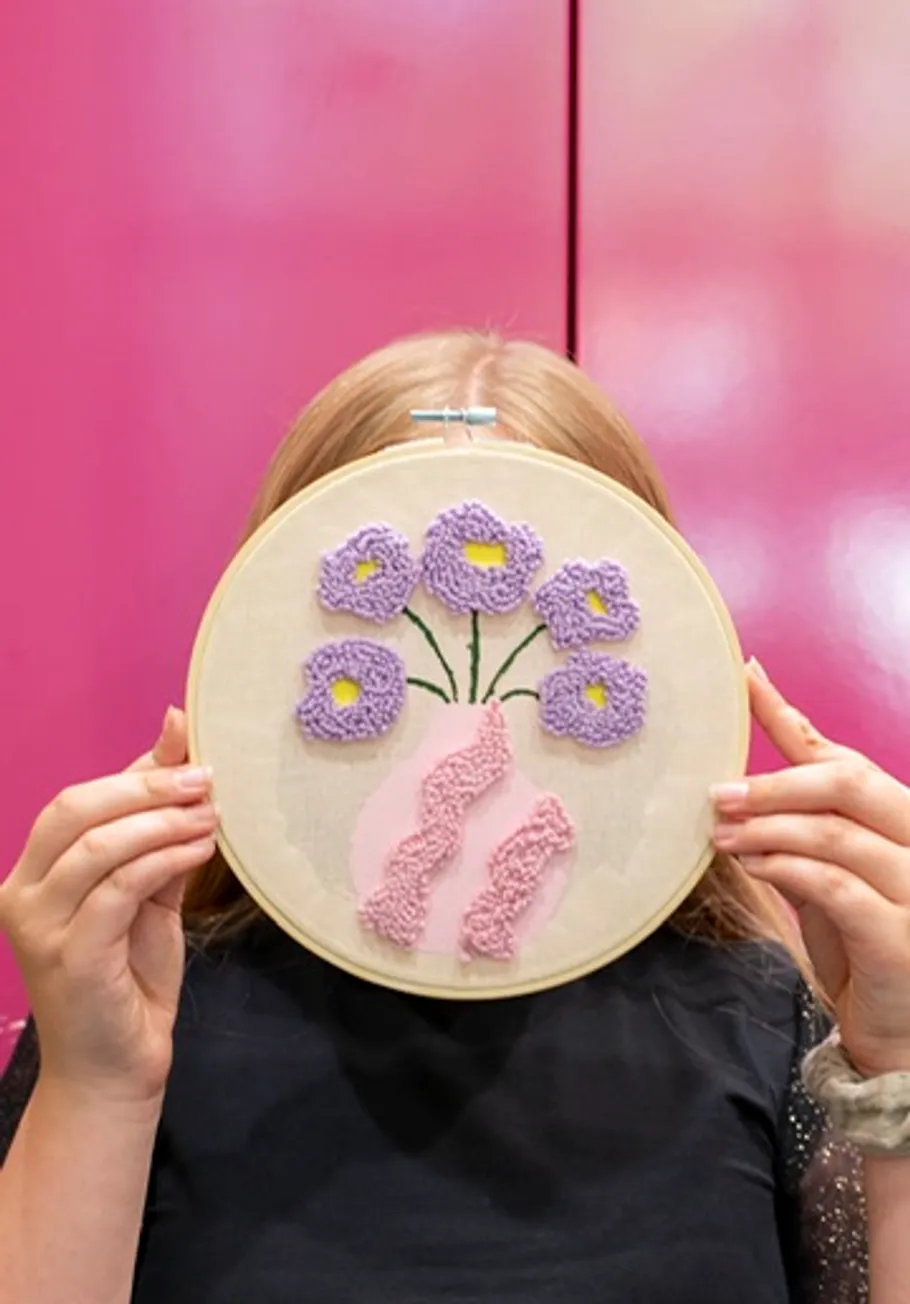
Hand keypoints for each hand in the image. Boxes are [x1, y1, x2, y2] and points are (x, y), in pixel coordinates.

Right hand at [0, 708, 217, 1101]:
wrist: (116, 1065)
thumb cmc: (128, 973)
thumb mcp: (146, 886)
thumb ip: (154, 823)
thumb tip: (176, 733)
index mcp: (32, 872)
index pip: (76, 801)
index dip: (135, 771)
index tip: (191, 749)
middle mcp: (22, 894)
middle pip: (76, 810)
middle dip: (146, 787)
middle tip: (205, 778)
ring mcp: (40, 927)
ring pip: (99, 847)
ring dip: (163, 822)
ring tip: (212, 816)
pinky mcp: (71, 957)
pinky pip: (119, 889)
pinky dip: (164, 860)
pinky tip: (200, 851)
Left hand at [711, 662, 909, 1077]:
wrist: (901, 1036)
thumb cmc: (862, 947)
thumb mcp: (829, 877)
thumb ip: (802, 829)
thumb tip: (738, 783)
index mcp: (901, 820)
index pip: (842, 756)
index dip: (788, 715)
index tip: (745, 676)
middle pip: (848, 784)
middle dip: (775, 782)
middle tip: (717, 792)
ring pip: (836, 834)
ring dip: (768, 829)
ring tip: (720, 834)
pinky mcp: (903, 939)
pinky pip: (837, 888)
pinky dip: (788, 869)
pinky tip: (753, 864)